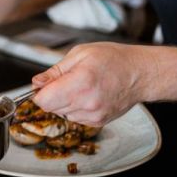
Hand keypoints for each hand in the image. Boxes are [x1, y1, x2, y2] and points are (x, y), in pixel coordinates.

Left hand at [30, 42, 157, 125]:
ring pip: (62, 113)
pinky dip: (76, 107)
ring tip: (82, 86)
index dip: (39, 92)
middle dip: (52, 95)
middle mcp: (87, 103)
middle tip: (67, 80)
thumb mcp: (79, 54)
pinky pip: (75, 117)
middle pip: (51, 108)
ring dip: (64, 102)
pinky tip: (88, 95)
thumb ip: (54, 71)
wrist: (140, 73)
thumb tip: (36, 83)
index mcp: (80, 83)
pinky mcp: (98, 122)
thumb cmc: (113, 59)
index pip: (44, 100)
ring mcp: (94, 115)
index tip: (44, 84)